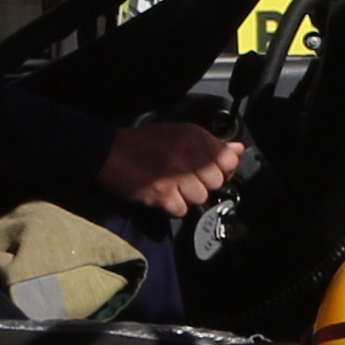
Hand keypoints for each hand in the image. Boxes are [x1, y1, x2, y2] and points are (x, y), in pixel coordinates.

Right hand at [102, 120, 245, 215]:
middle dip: (200, 185)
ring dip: (184, 197)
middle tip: (180, 179)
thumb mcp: (179, 134)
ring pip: (199, 199)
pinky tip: (159, 195)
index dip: (219, 170)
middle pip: (215, 183)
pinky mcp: (162, 192)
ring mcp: (176, 174)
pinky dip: (170, 207)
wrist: (105, 150)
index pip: (228, 161)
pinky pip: (180, 210)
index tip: (204, 172)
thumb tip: (238, 149)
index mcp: (195, 136)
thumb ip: (210, 144)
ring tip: (167, 186)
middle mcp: (189, 153)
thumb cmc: (141, 143)